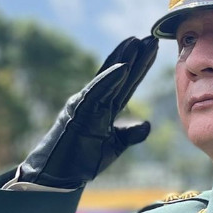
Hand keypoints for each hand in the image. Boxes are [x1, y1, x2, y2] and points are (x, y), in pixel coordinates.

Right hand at [15, 36, 158, 188]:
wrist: (58, 176)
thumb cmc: (81, 159)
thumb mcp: (114, 146)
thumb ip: (130, 134)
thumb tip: (148, 124)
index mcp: (104, 108)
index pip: (126, 83)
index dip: (140, 66)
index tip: (154, 48)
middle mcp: (94, 101)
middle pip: (119, 74)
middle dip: (135, 56)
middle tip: (151, 37)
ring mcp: (85, 104)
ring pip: (107, 78)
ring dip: (122, 59)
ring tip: (137, 41)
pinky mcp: (78, 112)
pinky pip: (96, 93)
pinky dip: (110, 79)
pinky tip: (123, 66)